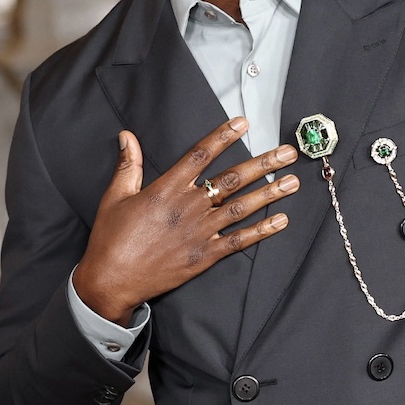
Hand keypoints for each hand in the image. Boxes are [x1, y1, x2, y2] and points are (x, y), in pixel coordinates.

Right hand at [71, 118, 299, 321]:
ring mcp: (199, 232)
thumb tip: (127, 136)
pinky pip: (238, 241)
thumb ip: (128, 165)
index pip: (200, 155)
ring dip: (270, 193)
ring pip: (241, 207)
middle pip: (232, 179)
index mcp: (166, 189)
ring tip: (293, 182)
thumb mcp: (115, 196)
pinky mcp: (204, 255)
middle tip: (287, 153)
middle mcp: (188, 207)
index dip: (222, 137)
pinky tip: (280, 221)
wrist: (112, 280)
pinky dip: (261, 231)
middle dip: (263, 164)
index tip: (242, 123)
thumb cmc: (111, 238)